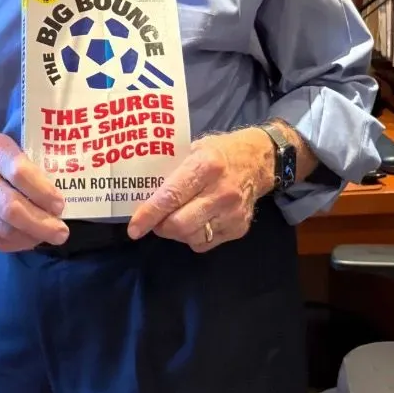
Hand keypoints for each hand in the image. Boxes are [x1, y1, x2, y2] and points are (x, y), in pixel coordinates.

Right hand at [0, 119, 68, 251]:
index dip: (43, 191)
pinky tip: (31, 239)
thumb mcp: (2, 142)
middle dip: (42, 224)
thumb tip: (57, 187)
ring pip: (5, 230)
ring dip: (33, 237)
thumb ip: (24, 162)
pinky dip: (17, 243)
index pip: (19, 173)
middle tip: (62, 231)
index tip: (60, 203)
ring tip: (51, 235)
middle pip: (12, 209)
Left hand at [127, 128, 274, 251]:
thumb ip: (172, 169)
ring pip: (191, 237)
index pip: (172, 195)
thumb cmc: (219, 151)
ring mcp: (232, 212)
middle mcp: (221, 191)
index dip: (150, 213)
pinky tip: (194, 221)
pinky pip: (205, 243)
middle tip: (153, 221)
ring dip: (175, 233)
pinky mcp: (239, 228)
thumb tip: (142, 191)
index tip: (134, 228)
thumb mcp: (193, 148)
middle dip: (160, 226)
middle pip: (180, 223)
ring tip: (173, 219)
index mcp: (206, 165)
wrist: (259, 161)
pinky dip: (192, 237)